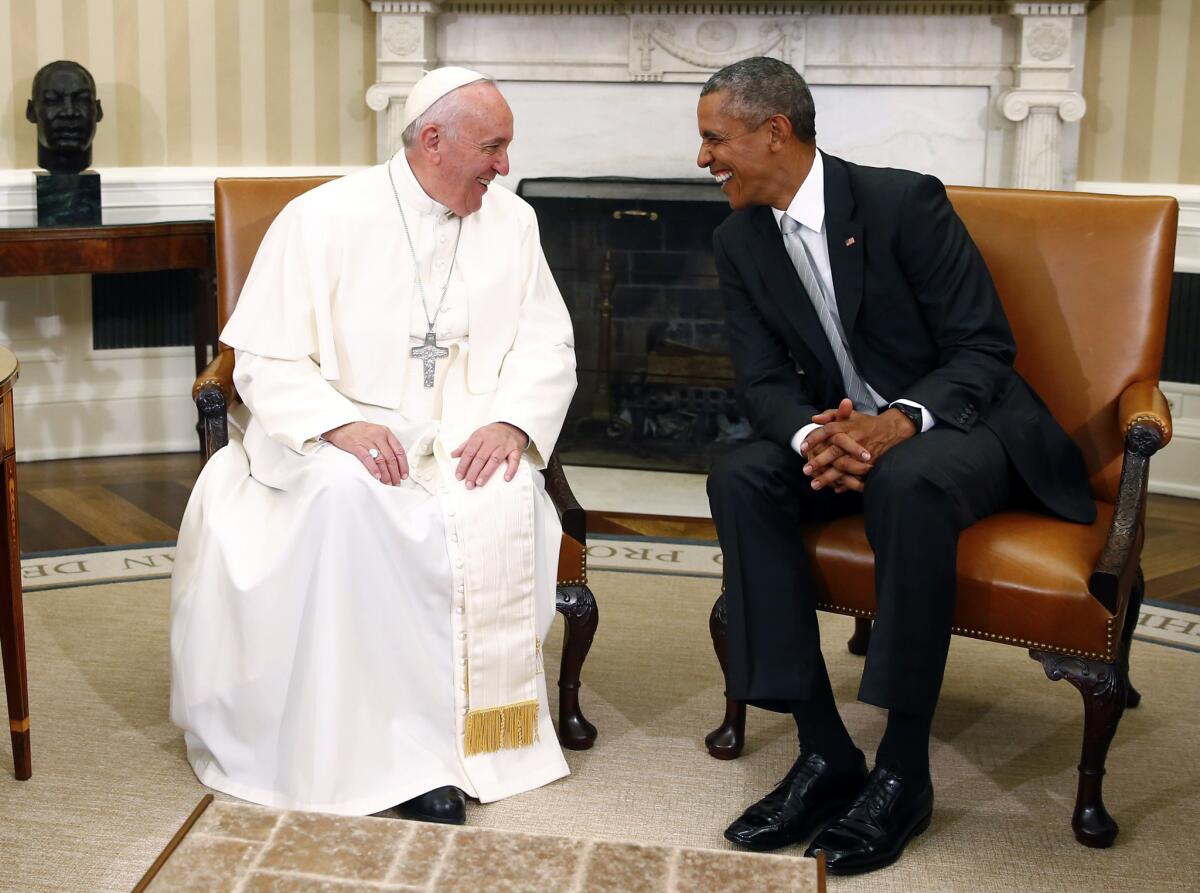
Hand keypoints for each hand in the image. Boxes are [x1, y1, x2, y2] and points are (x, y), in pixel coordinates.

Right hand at [322, 421, 408, 485]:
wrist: (342, 425)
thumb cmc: (361, 431)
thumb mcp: (378, 433)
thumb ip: (387, 444)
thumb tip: (396, 463)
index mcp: (386, 432)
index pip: (399, 451)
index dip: (403, 465)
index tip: (404, 475)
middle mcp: (378, 436)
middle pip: (391, 458)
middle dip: (395, 473)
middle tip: (396, 482)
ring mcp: (367, 441)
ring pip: (381, 460)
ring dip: (386, 474)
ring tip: (387, 482)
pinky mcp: (356, 446)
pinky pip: (367, 459)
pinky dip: (374, 469)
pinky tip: (377, 476)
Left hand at [451, 422, 527, 489]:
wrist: (512, 425)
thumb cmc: (493, 433)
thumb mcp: (477, 435)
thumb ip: (465, 446)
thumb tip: (453, 455)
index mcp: (480, 436)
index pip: (469, 452)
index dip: (463, 465)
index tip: (459, 476)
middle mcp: (492, 440)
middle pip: (480, 457)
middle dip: (473, 472)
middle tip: (468, 484)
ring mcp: (505, 445)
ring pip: (495, 460)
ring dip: (486, 472)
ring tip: (479, 483)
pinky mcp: (516, 449)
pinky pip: (514, 460)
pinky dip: (511, 469)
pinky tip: (506, 478)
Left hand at [803, 403, 917, 491]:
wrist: (891, 430)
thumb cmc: (865, 423)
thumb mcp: (849, 415)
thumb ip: (831, 415)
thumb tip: (814, 419)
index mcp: (848, 425)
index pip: (828, 430)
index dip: (814, 439)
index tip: (802, 448)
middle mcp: (854, 438)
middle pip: (834, 451)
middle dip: (819, 461)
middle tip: (805, 470)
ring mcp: (862, 452)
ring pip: (843, 466)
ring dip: (829, 476)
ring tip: (815, 485)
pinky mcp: (871, 463)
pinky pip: (856, 475)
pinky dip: (846, 483)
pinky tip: (835, 489)